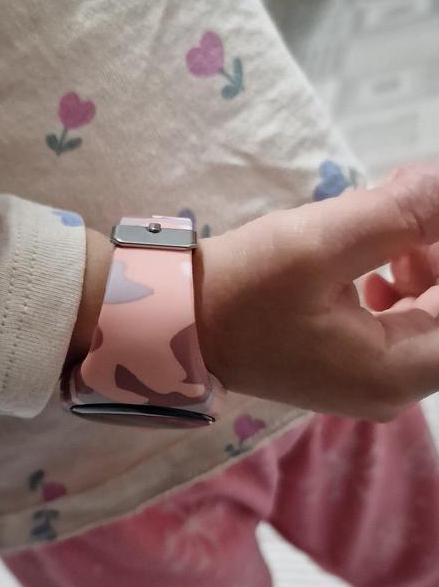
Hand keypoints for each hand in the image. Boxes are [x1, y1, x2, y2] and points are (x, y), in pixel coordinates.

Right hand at [195, 164, 438, 420]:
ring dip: (424, 259)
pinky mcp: (352, 364)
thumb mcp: (321, 242)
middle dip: (436, 252)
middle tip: (409, 198)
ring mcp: (372, 380)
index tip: (424, 208)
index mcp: (395, 372)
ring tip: (387, 218)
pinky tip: (373, 252)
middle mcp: (392, 389)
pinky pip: (403, 319)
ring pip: (432, 313)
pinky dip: (401, 278)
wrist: (175, 323)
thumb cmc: (241, 289)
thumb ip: (403, 213)